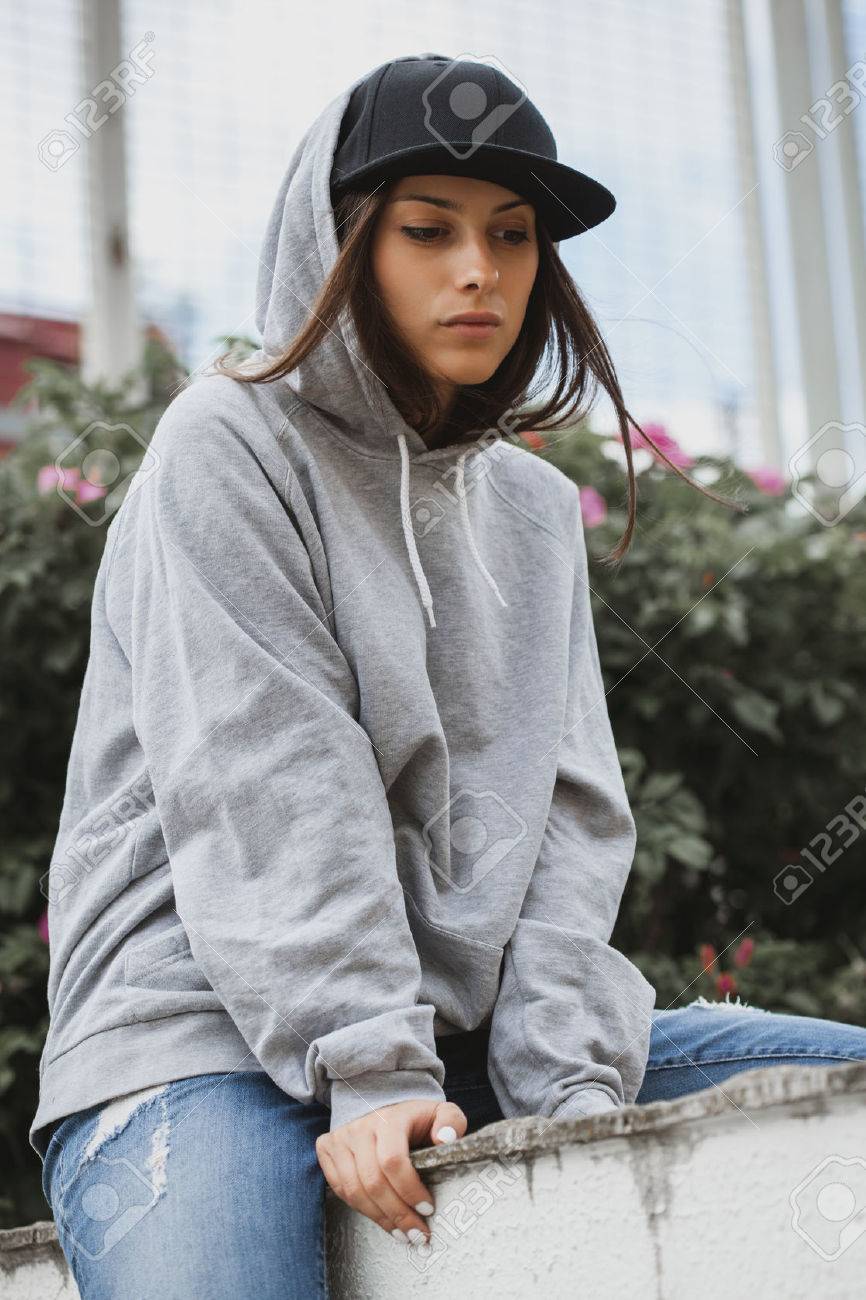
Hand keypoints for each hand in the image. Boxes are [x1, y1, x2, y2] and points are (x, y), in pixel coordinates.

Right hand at [315, 1098, 466, 1242]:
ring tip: (403, 1234)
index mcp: (388, 1118)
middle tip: (418, 1233)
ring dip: (380, 1218)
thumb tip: (446, 1139)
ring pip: (354, 1190)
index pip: (393, 1161)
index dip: (410, 1190)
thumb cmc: (413, 1116)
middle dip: (398, 1214)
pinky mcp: (326, 1149)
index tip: (428, 1209)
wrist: (378, 1101)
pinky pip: (341, 1189)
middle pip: (373, 1182)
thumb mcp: (438, 1111)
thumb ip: (451, 1121)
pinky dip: (362, 1210)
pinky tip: (383, 1221)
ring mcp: (339, 1138)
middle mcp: (359, 1127)